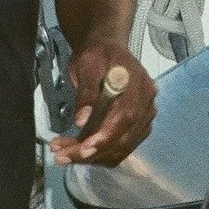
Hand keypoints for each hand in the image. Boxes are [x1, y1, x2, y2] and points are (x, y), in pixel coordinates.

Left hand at [49, 44, 155, 167]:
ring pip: (120, 149)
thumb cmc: (97, 54)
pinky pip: (119, 150)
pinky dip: (98, 156)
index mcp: (138, 82)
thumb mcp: (87, 65)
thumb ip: (87, 92)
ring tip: (63, 154)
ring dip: (92, 157)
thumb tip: (82, 119)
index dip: (106, 135)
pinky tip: (78, 153)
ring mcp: (143, 117)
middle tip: (62, 155)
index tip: (83, 148)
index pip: (127, 116)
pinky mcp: (135, 129)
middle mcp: (146, 103)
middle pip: (124, 138)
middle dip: (92, 152)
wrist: (105, 50)